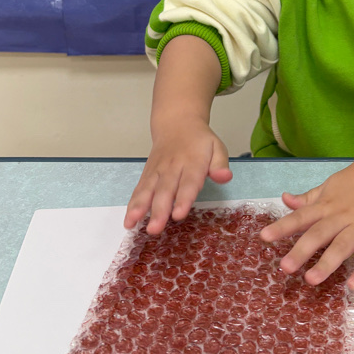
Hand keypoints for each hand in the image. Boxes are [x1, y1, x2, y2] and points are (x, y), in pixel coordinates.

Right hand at [124, 117, 231, 233]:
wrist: (177, 123)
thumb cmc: (199, 141)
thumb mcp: (217, 147)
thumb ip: (220, 164)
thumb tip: (225, 177)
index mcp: (192, 162)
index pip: (188, 182)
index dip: (183, 199)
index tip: (178, 215)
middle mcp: (172, 167)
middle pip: (165, 190)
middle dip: (159, 210)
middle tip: (154, 229)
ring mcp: (157, 171)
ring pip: (148, 189)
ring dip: (140, 207)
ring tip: (133, 223)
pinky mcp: (147, 174)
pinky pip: (139, 189)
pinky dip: (132, 204)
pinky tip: (128, 220)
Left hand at [259, 157, 353, 290]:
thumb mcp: (330, 185)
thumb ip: (308, 198)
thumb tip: (285, 199)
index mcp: (327, 205)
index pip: (301, 216)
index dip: (282, 227)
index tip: (264, 237)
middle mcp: (342, 216)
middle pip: (319, 234)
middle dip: (301, 250)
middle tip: (285, 267)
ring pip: (342, 246)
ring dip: (327, 263)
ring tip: (311, 280)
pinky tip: (353, 285)